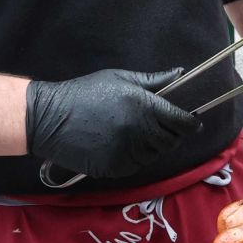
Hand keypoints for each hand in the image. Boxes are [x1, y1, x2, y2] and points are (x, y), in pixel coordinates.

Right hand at [25, 67, 201, 177]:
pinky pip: (134, 166)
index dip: (190, 124)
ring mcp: (125, 152)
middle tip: (164, 129)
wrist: (49, 117)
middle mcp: (138, 131)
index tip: (193, 123)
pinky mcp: (112, 168)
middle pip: (170, 141)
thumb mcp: (120, 79)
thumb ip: (153, 81)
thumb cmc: (85, 93)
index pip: (180, 121)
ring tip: (138, 136)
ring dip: (152, 147)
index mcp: (143, 106)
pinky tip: (123, 146)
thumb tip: (180, 74)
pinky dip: (135, 159)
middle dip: (171, 135)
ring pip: (153, 156)